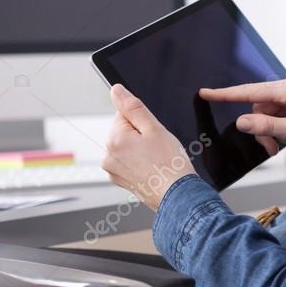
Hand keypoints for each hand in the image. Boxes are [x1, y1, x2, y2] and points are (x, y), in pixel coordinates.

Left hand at [102, 84, 195, 210]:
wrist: (177, 196)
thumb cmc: (170, 165)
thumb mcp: (154, 128)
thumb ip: (132, 107)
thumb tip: (116, 90)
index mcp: (115, 139)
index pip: (124, 114)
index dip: (143, 121)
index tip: (153, 134)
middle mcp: (108, 155)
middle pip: (124, 131)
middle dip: (140, 135)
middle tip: (158, 148)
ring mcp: (112, 169)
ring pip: (127, 146)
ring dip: (140, 149)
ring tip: (156, 160)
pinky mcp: (119, 179)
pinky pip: (128, 161)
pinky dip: (139, 162)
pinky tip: (152, 168)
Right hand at [199, 72, 285, 152]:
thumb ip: (266, 127)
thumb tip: (241, 122)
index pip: (250, 91)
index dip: (225, 94)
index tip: (205, 92)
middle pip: (261, 106)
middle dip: (263, 128)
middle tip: (273, 147)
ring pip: (270, 109)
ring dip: (272, 128)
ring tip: (284, 143)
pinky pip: (282, 107)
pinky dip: (281, 122)